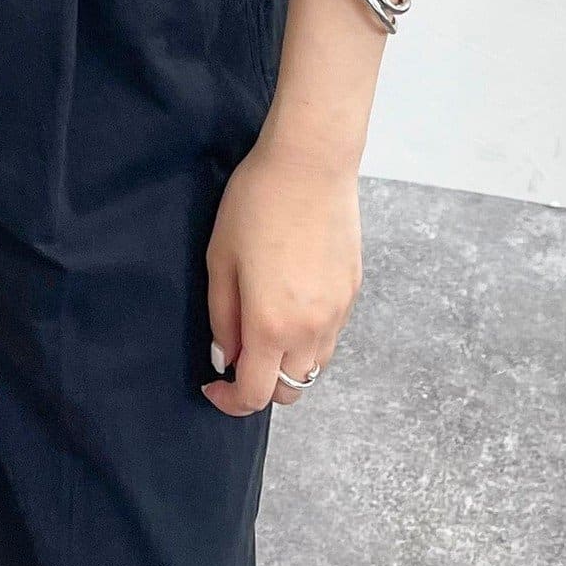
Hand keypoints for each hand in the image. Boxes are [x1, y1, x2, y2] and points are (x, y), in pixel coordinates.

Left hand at [201, 136, 361, 414]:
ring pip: (314, 366)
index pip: (255, 395)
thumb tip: (226, 357)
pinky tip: (290, 300)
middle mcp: (311, 329)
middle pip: (291, 390)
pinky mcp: (353, 292)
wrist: (310, 164)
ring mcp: (338, 312)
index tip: (212, 385)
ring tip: (263, 325)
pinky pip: (330, 335)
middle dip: (262, 384)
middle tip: (238, 351)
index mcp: (272, 325)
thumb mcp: (220, 258)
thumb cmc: (256, 204)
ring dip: (288, 363)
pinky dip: (308, 337)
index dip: (229, 401)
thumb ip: (222, 317)